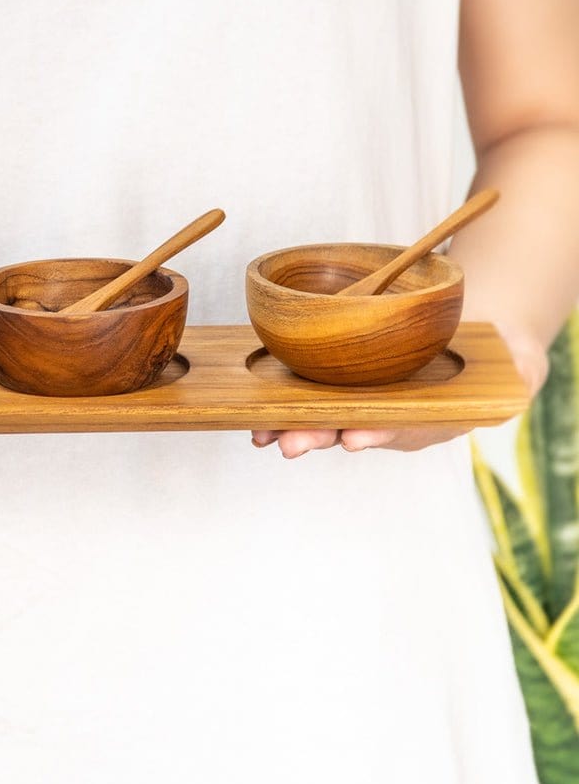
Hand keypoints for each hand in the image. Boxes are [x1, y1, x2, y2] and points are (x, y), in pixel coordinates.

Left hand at [249, 323, 548, 457]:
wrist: (474, 339)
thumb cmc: (497, 357)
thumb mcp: (518, 365)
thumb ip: (520, 373)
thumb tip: (524, 374)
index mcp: (430, 419)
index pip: (403, 429)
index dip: (377, 434)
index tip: (352, 438)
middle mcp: (393, 416)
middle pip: (352, 430)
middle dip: (319, 437)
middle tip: (289, 444)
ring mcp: (368, 403)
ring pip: (326, 419)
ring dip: (293, 426)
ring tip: (264, 436)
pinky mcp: (347, 382)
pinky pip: (314, 395)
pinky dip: (286, 404)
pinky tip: (259, 411)